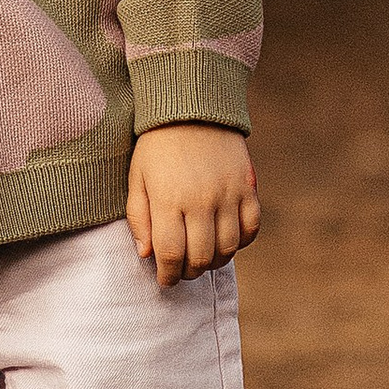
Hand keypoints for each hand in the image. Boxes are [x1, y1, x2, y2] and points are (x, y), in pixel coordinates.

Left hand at [127, 125, 259, 287]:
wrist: (192, 107)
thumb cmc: (157, 146)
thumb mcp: (136, 178)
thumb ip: (139, 218)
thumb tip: (147, 255)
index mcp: (168, 199)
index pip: (171, 254)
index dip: (167, 275)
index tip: (164, 280)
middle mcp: (201, 200)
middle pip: (201, 257)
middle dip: (189, 272)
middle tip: (182, 270)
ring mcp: (228, 193)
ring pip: (228, 248)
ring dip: (214, 262)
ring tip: (202, 258)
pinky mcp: (247, 186)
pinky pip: (251, 228)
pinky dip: (241, 242)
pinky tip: (226, 240)